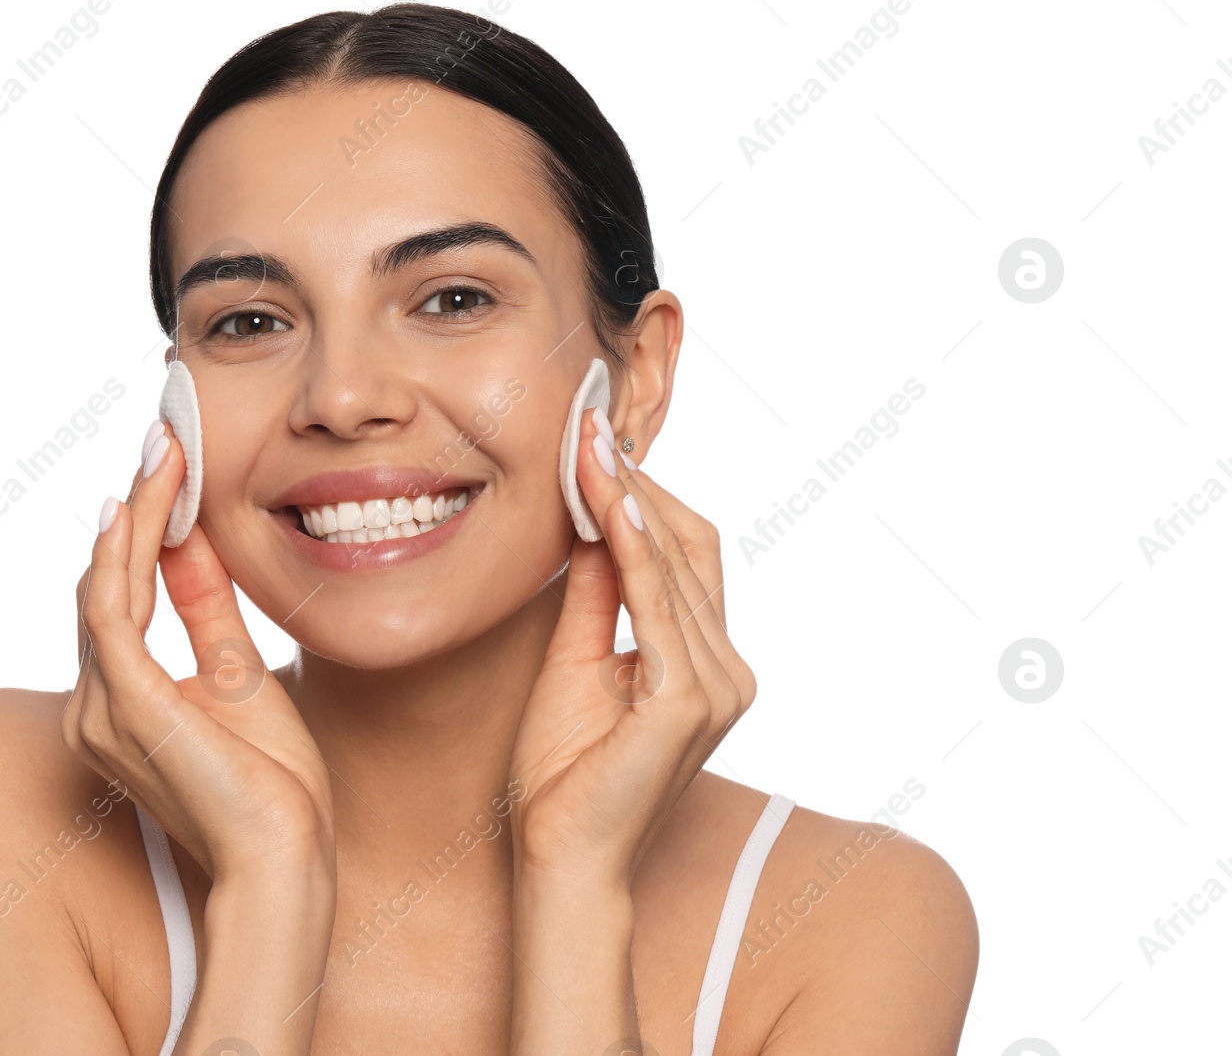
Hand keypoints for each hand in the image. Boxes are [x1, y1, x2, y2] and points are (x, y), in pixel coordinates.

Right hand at [63, 412, 335, 882]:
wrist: (285, 859)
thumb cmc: (270, 788)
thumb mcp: (239, 674)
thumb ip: (206, 610)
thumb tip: (191, 542)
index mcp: (120, 703)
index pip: (118, 597)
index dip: (139, 528)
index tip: (167, 470)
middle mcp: (94, 705)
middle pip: (103, 582)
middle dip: (134, 507)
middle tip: (161, 440)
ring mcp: (102, 706)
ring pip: (104, 584)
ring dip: (133, 513)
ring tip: (161, 453)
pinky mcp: (125, 702)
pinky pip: (112, 608)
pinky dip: (125, 550)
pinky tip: (144, 506)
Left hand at [507, 408, 756, 884]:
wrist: (562, 861)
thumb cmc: (563, 778)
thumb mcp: (574, 664)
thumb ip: (593, 599)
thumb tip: (587, 525)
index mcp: (704, 663)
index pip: (684, 555)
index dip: (640, 496)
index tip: (591, 444)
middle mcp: (726, 669)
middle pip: (692, 545)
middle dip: (637, 483)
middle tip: (586, 426)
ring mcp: (716, 684)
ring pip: (676, 562)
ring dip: (628, 498)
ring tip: (585, 444)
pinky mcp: (689, 700)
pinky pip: (658, 602)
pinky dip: (629, 544)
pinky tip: (600, 501)